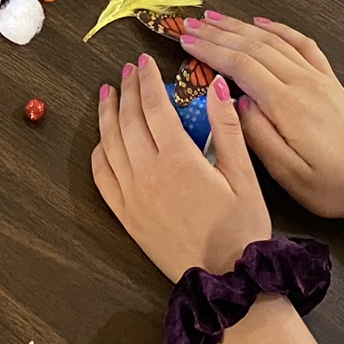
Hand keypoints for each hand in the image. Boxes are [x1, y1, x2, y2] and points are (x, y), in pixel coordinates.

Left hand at [92, 55, 271, 280]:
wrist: (227, 281)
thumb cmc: (242, 229)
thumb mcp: (244, 176)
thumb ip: (227, 128)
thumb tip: (217, 86)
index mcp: (178, 160)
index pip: (154, 107)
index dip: (147, 81)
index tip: (143, 62)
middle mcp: (147, 174)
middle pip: (128, 120)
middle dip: (126, 91)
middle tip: (126, 71)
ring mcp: (132, 196)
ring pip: (109, 144)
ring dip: (107, 115)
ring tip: (108, 94)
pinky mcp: (126, 216)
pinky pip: (102, 177)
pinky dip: (99, 153)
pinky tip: (102, 141)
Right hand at [176, 15, 343, 222]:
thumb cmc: (332, 187)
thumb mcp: (288, 174)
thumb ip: (258, 136)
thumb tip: (236, 102)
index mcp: (288, 105)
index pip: (240, 65)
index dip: (210, 50)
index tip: (185, 40)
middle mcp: (303, 83)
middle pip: (254, 46)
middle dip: (218, 33)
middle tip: (190, 23)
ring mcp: (319, 79)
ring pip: (275, 41)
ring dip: (242, 26)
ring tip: (215, 18)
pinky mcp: (331, 82)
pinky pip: (303, 45)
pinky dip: (280, 29)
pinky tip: (263, 23)